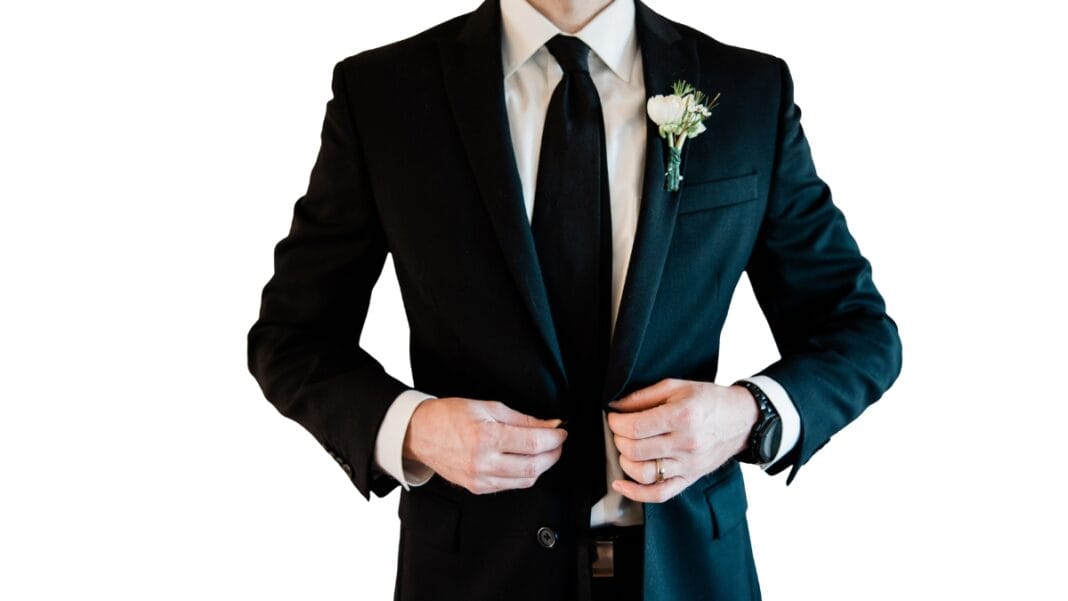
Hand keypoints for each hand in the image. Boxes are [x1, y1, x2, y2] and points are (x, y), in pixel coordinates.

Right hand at [403, 397, 566, 494]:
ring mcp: (479, 478)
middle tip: (558, 442)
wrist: (420, 433)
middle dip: (553, 454)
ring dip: (541, 466)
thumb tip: (549, 425)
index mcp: (486, 436)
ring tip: (545, 452)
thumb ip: (522, 419)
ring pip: (525, 480)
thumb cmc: (449, 416)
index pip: (533, 443)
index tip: (561, 432)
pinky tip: (526, 462)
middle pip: (533, 466)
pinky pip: (510, 486)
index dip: (554, 439)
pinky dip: (524, 475)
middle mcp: (483, 461)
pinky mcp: (477, 488)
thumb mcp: (487, 407)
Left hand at [606, 379, 757, 502]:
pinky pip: (660, 494)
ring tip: (625, 449)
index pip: (636, 427)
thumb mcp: (676, 386)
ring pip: (643, 473)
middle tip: (619, 430)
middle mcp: (686, 443)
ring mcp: (689, 465)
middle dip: (618, 439)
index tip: (614, 417)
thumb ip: (643, 396)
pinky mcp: (691, 478)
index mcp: (682, 417)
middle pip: (635, 450)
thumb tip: (615, 406)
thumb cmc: (709, 400)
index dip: (616, 423)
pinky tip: (621, 484)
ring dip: (625, 461)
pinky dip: (636, 493)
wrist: (742, 418)